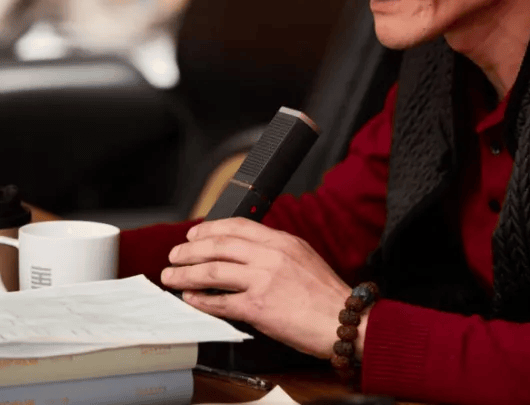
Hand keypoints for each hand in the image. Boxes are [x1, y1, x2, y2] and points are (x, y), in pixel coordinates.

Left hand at [160, 219, 354, 359]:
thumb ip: (276, 251)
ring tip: (172, 277)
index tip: (195, 234)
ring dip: (187, 274)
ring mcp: (263, 279)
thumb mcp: (303, 257)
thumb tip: (248, 253)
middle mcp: (271, 255)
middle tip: (175, 255)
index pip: (238, 226)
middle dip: (191, 250)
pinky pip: (221, 301)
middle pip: (219, 245)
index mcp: (283, 240)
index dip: (211, 228)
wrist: (341, 319)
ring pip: (214, 270)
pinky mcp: (258, 306)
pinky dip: (201, 300)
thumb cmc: (326, 294)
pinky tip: (190, 299)